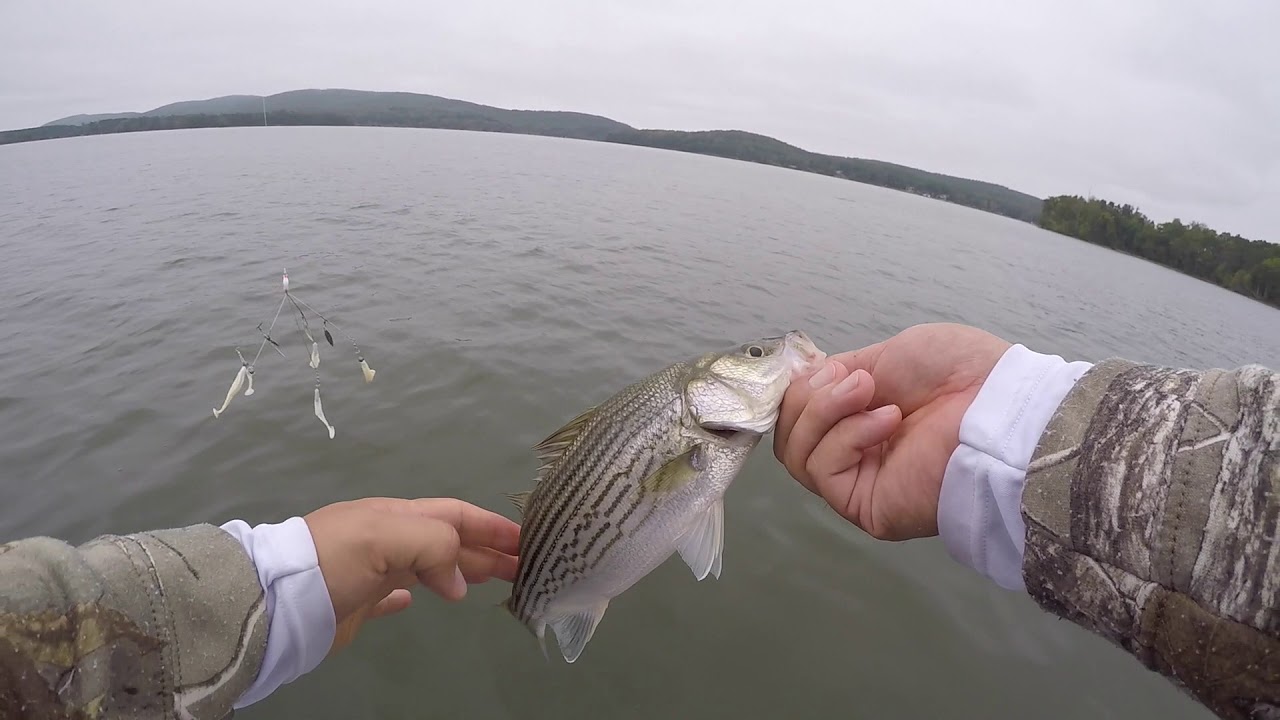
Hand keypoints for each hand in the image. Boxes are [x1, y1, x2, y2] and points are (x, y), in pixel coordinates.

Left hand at [302, 497, 520, 654]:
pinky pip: (394, 593)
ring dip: (463, 571)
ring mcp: (373, 569)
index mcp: (397, 516)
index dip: (491, 526)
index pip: (455, 515)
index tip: (525, 541)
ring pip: (430, 565)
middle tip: (524, 568)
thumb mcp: (386, 536)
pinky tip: (427, 600)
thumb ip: (433, 546)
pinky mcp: (359, 601)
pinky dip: (417, 593)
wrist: (275, 600)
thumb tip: (458, 583)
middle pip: (449, 540)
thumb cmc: (333, 560)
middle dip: (487, 550)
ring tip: (494, 582)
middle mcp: (389, 538)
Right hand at [773, 323, 1010, 539]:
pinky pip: (821, 469)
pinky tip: (887, 420)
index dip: (797, 387)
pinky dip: (846, 436)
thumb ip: (842, 370)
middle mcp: (854, 450)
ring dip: (824, 411)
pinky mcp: (863, 505)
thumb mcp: (891, 353)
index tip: (818, 367)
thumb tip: (807, 381)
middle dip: (808, 396)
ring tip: (870, 394)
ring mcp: (857, 479)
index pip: (799, 409)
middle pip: (789, 432)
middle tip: (853, 381)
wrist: (999, 408)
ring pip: (795, 452)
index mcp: (860, 414)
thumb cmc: (959, 374)